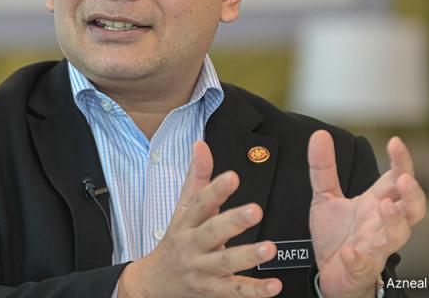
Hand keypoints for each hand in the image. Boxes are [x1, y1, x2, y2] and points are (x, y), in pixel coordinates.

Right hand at [118, 141, 282, 297]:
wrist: (155, 283)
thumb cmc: (176, 242)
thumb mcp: (182, 209)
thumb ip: (196, 177)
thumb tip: (201, 145)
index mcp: (187, 223)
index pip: (199, 202)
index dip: (215, 189)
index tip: (232, 177)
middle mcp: (193, 245)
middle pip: (212, 232)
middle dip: (233, 221)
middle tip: (255, 210)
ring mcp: (202, 270)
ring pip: (224, 263)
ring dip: (247, 256)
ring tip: (269, 248)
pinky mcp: (212, 290)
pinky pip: (234, 291)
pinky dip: (254, 290)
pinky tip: (272, 285)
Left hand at [308, 131, 426, 297]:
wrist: (329, 274)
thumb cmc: (337, 236)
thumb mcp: (325, 197)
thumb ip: (323, 168)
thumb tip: (319, 134)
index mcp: (377, 203)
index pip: (397, 179)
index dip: (402, 162)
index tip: (396, 142)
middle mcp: (382, 225)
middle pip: (413, 210)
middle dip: (413, 194)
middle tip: (404, 179)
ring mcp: (375, 248)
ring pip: (397, 236)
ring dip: (395, 222)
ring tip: (386, 206)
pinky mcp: (360, 269)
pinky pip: (364, 265)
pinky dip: (358, 259)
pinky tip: (349, 252)